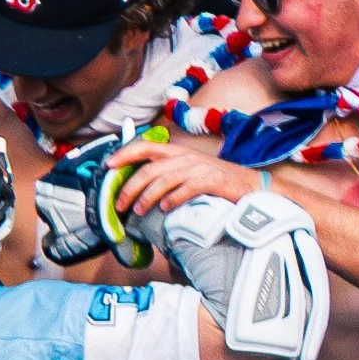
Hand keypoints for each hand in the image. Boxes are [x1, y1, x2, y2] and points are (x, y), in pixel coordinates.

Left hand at [108, 138, 263, 217]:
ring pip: (164, 179)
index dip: (125, 154)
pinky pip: (187, 188)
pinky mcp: (212, 181)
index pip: (146, 147)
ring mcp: (199, 168)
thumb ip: (167, 176)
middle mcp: (185, 157)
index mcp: (178, 153)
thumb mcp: (189, 174)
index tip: (108, 166)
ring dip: (147, 197)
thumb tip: (140, 189)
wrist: (250, 187)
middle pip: (149, 169)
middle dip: (130, 187)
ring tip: (138, 212)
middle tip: (119, 205)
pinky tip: (165, 209)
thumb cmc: (216, 183)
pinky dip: (173, 199)